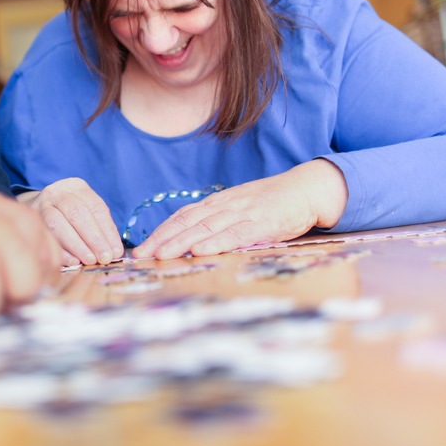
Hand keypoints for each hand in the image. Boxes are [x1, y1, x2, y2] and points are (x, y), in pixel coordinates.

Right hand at [18, 178, 122, 266]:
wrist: (38, 207)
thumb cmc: (69, 213)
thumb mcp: (86, 210)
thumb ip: (99, 228)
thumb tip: (114, 251)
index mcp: (76, 186)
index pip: (96, 208)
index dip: (107, 231)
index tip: (115, 251)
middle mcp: (57, 192)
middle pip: (78, 213)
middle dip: (93, 238)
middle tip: (104, 258)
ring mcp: (41, 205)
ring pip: (58, 224)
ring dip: (76, 245)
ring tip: (90, 260)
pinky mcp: (31, 220)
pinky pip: (46, 236)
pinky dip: (61, 250)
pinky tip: (72, 261)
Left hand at [132, 159, 347, 259]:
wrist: (305, 189)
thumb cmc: (272, 203)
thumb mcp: (240, 209)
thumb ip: (219, 221)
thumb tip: (194, 240)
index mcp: (218, 203)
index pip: (182, 216)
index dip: (161, 232)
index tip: (141, 248)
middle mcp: (225, 206)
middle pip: (187, 222)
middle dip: (162, 239)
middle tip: (140, 256)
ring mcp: (242, 213)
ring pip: (205, 228)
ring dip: (181, 242)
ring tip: (161, 254)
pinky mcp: (261, 223)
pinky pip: (235, 234)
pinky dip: (216, 242)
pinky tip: (200, 251)